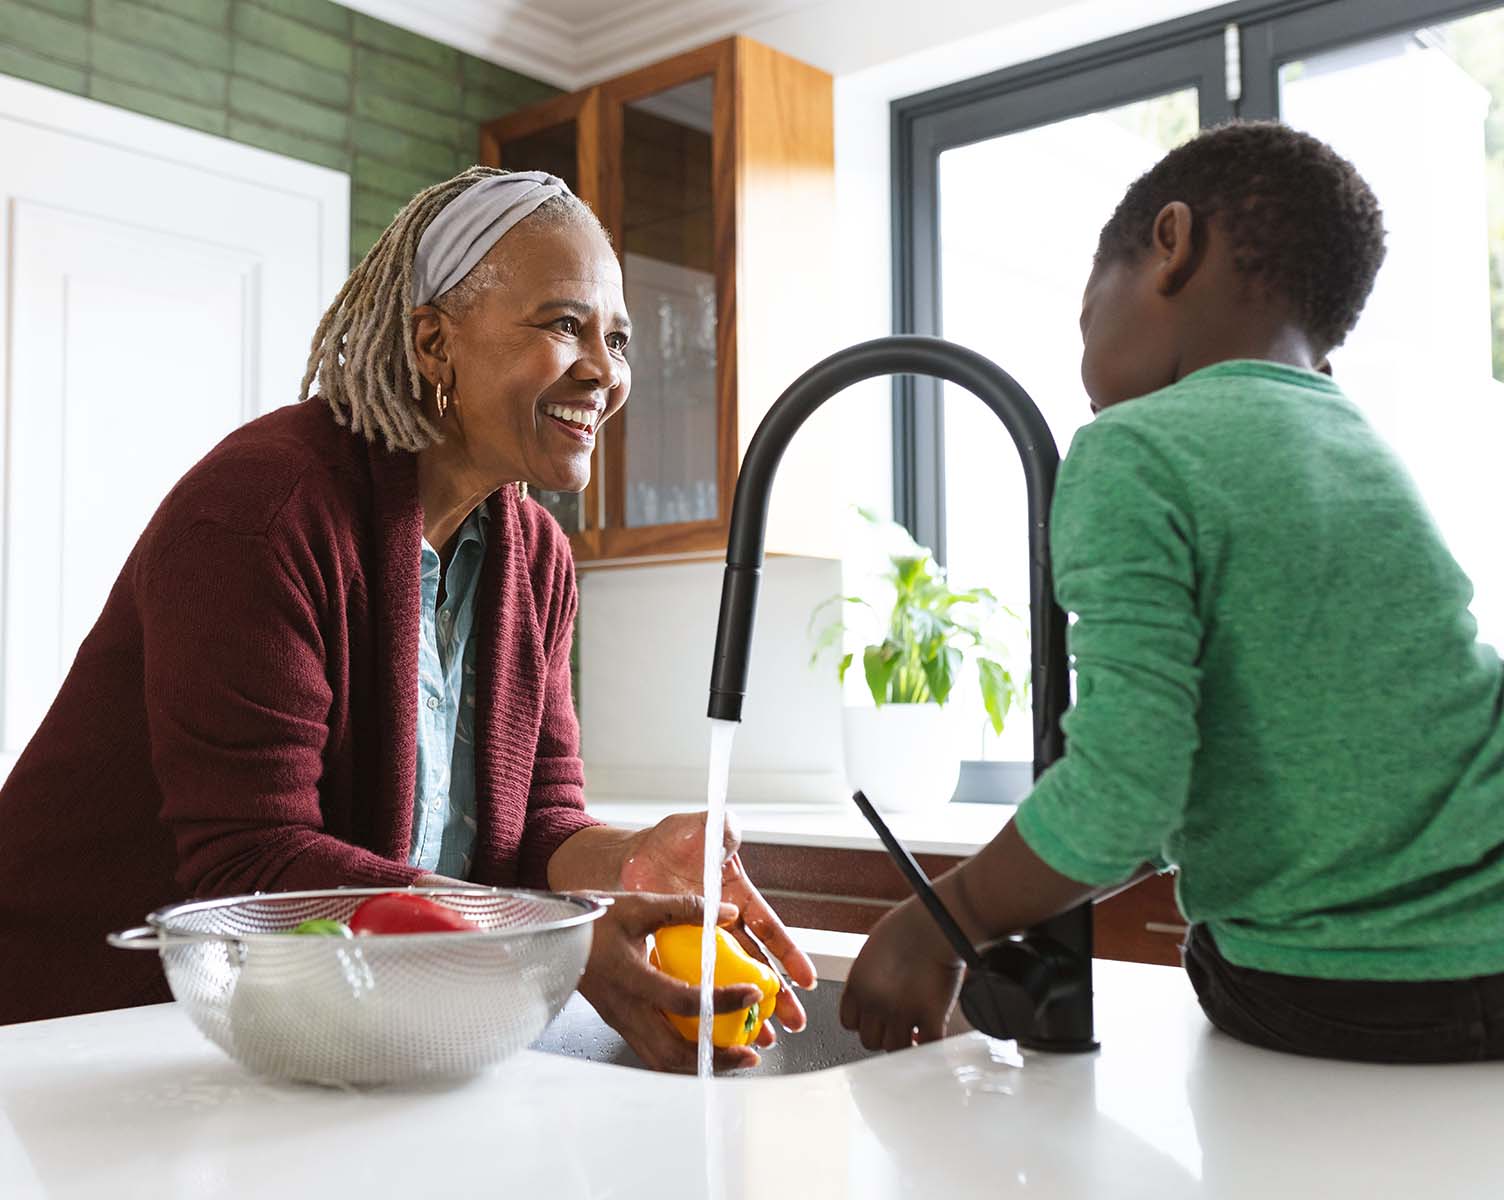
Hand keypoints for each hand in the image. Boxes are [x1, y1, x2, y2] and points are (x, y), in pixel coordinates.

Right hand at [576, 892, 765, 1072]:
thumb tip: (728, 912)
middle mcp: (625, 1010)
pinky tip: (704, 1044)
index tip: (751, 994)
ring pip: (662, 1061)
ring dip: (700, 1063)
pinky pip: (654, 1051)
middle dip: (715, 1057)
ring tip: (733, 1056)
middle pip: (672, 1053)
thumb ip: (685, 908)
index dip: (721, 1001)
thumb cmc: (594, 919)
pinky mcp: (621, 1024)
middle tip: (749, 1052)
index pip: (683, 999)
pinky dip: (683, 1056)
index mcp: (630, 979)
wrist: (555, 934)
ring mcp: (621, 1022)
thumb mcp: (639, 906)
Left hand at [618, 811, 816, 1040]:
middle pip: (755, 964)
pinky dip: (698, 1006)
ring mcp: (698, 942)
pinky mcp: (672, 954)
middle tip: (792, 1022)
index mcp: (737, 898)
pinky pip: (688, 983)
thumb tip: (731, 832)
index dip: (789, 953)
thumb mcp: (702, 829)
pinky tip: (706, 1028)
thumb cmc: (672, 842)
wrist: (631, 857)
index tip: (806, 978)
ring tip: (758, 1037)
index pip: (768, 928)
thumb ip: (722, 831)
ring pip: (726, 981)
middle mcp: (722, 925)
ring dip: (742, 1009)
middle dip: (776, 995)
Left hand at [840, 897, 964, 1051]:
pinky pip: (928, 1045)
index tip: (876, 1017)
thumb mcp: (875, 950)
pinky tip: (933, 1033)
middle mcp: (874, 1003)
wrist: (934, 923)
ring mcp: (902, 1013)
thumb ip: (871, 975)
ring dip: (905, 1042)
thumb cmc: (908, 926)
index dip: (863, 1022)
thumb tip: (876, 986)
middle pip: (870, 1041)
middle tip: (898, 1023)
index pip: (849, 1022)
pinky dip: (931, 1044)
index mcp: (857, 984)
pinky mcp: (930, 1017)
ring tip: (915, 1029)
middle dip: (883, 1034)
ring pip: (895, 1048)